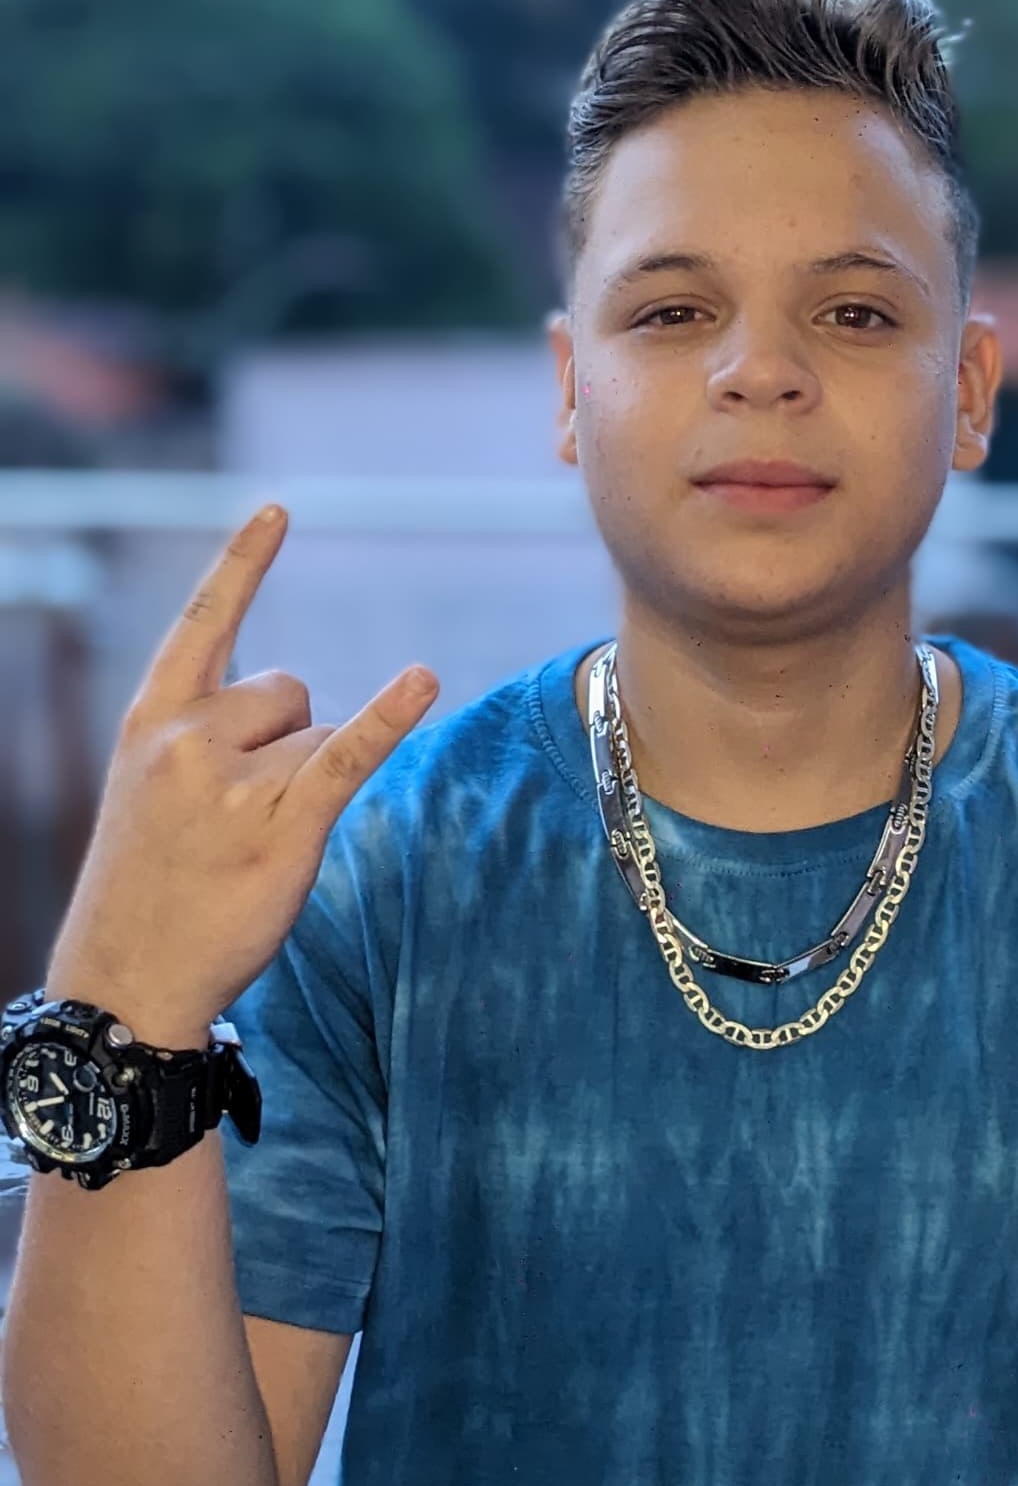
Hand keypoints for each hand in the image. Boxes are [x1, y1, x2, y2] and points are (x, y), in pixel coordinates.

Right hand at [45, 503, 439, 1046]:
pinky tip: (423, 681)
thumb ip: (206, 735)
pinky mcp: (284, 824)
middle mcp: (188, 735)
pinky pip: (348, 753)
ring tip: (254, 845)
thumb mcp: (149, 789)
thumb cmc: (148, 884)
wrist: (125, 976)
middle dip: (286, 739)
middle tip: (241, 814)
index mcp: (150, 718)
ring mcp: (234, 780)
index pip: (205, 619)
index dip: (244, 564)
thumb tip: (297, 713)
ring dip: (308, 783)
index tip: (279, 509)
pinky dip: (390, 718)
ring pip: (319, 734)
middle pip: (289, 689)